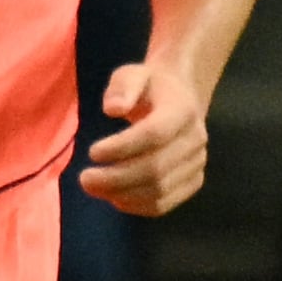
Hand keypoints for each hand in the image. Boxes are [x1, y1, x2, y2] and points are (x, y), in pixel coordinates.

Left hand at [76, 57, 210, 215]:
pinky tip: (114, 198)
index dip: (122, 148)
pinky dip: (136, 206)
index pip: (155, 134)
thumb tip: (113, 109)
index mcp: (183, 110)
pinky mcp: (192, 181)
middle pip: (156, 168)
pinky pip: (164, 203)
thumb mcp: (132, 74)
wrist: (179, 100)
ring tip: (94, 187)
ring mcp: (197, 163)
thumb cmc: (149, 87)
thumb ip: (122, 87)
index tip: (92, 152)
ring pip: (160, 190)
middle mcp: (195, 139)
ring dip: (122, 195)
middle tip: (84, 179)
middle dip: (116, 178)